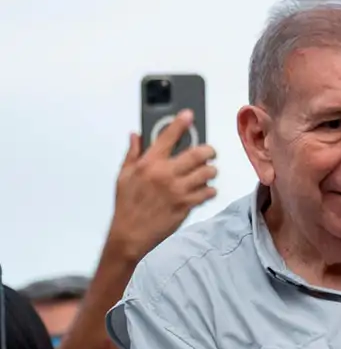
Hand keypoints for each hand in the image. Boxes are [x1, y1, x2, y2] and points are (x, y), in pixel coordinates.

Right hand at [108, 110, 216, 261]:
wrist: (130, 233)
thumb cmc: (127, 204)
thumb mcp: (123, 176)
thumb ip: (132, 153)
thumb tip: (135, 135)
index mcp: (149, 163)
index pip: (168, 137)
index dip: (181, 123)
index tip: (189, 115)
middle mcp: (166, 174)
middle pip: (199, 153)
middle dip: (208, 151)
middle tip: (208, 153)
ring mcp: (178, 189)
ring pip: (208, 172)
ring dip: (210, 171)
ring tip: (206, 173)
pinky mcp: (187, 204)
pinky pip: (208, 192)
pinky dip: (210, 190)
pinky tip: (204, 190)